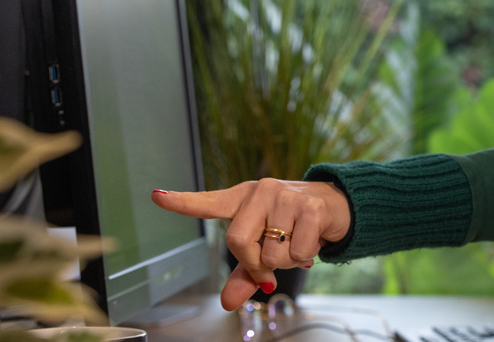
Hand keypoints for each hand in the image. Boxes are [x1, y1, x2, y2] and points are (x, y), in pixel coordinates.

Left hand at [150, 179, 350, 310]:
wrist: (337, 206)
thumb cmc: (294, 226)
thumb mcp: (266, 248)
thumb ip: (245, 273)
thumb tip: (228, 302)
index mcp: (243, 199)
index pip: (208, 203)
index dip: (182, 202)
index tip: (156, 197)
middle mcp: (261, 192)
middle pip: (237, 242)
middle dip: (254, 264)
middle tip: (272, 263)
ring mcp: (285, 196)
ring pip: (271, 254)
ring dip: (286, 261)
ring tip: (297, 243)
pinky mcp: (309, 206)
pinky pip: (297, 252)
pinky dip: (306, 257)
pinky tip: (312, 240)